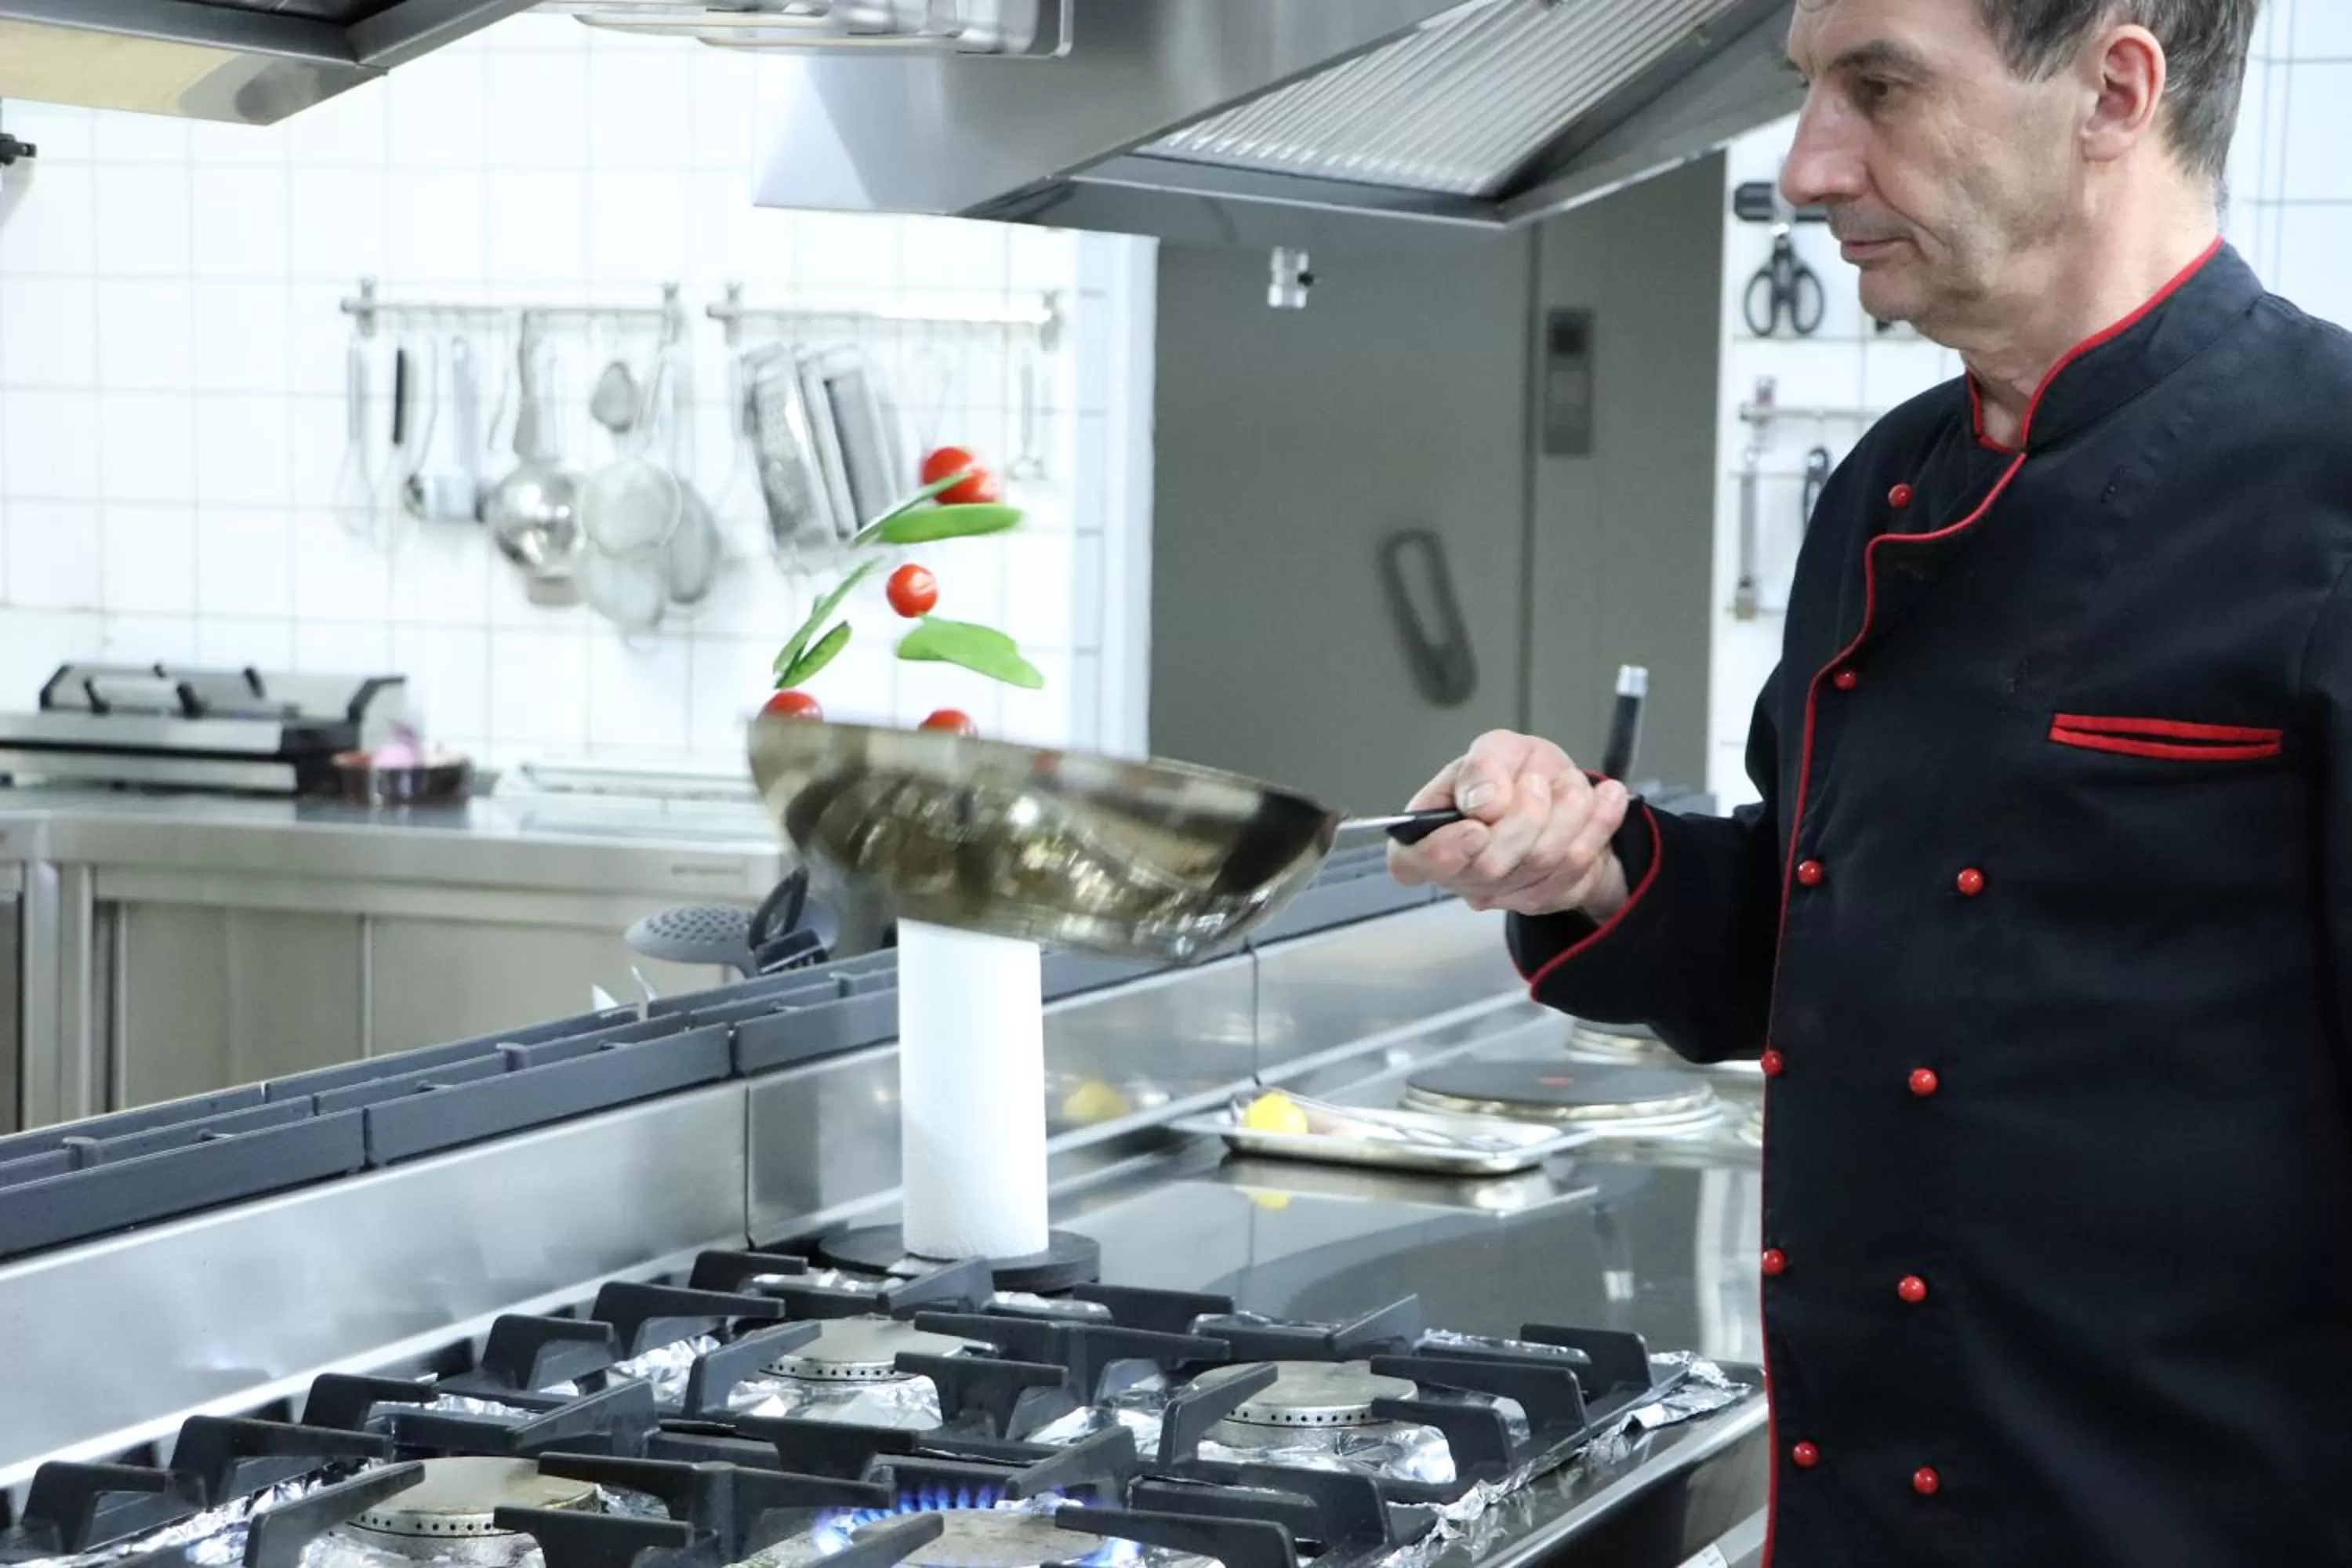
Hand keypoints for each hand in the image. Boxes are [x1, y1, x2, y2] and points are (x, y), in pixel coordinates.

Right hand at [1388, 730, 1632, 919]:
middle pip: (1488, 864)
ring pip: (1541, 860)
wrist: (1563, 794)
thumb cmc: (1516, 774)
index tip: (1477, 829)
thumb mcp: (1497, 749)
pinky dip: (1599, 821)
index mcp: (1429, 832)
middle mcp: (1459, 871)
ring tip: (1570, 785)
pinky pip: (1578, 864)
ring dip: (1568, 810)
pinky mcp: (1545, 896)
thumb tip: (1482, 801)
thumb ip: (1482, 765)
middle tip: (1537, 783)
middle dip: (1526, 814)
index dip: (1441, 852)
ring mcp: (1503, 892)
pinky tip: (1607, 798)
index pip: (1409, 863)